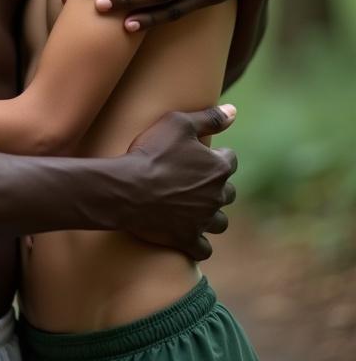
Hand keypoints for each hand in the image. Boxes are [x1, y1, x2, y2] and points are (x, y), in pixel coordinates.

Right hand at [119, 105, 236, 260]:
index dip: (217, 156)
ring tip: (197, 209)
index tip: (203, 155)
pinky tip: (190, 236)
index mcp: (217, 168)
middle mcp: (216, 196)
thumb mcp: (178, 123)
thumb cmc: (152, 152)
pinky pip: (203, 248)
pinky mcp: (186, 239)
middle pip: (228, 192)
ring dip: (211, 215)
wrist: (127, 188)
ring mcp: (202, 220)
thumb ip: (209, 118)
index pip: (230, 160)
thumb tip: (233, 111)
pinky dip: (199, 244)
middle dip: (217, 187)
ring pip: (220, 222)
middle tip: (197, 181)